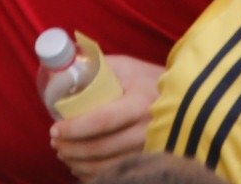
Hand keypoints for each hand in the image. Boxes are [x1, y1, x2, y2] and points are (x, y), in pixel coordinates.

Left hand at [47, 55, 161, 177]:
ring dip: (77, 163)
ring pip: (105, 167)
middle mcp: (147, 129)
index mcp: (140, 102)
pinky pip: (114, 174)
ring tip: (63, 153)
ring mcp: (149, 149)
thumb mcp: (127, 67)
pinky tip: (80, 165)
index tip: (55, 129)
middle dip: (70, 149)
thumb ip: (98, 68)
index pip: (102, 121)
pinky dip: (92, 174)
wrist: (185, 98)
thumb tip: (65, 72)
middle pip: (100, 148)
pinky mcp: (148, 161)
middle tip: (55, 142)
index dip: (74, 128)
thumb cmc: (148, 80)